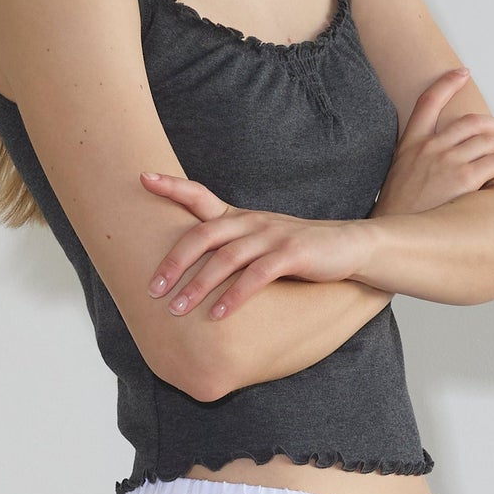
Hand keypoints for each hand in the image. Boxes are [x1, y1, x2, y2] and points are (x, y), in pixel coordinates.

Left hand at [138, 170, 376, 319]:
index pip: (200, 195)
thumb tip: (191, 268)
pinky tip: (217, 315)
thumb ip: (230, 247)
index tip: (143, 177)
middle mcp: (251, 222)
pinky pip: (256, 276)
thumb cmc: (298, 250)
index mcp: (240, 217)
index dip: (172, 186)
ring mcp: (272, 236)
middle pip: (203, 235)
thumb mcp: (260, 241)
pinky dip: (234, 296)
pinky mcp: (292, 254)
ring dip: (198, 285)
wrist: (350, 247)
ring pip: (226, 259)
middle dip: (173, 262)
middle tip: (152, 289)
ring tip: (177, 310)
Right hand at [378, 67, 493, 212]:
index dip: (447, 83)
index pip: (428, 101)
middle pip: (473, 122)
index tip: (463, 73)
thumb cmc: (398, 214)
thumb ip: (419, 161)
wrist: (391, 234)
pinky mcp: (463, 179)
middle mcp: (429, 147)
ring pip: (490, 140)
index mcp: (410, 143)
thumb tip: (445, 160)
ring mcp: (446, 161)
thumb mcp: (400, 177)